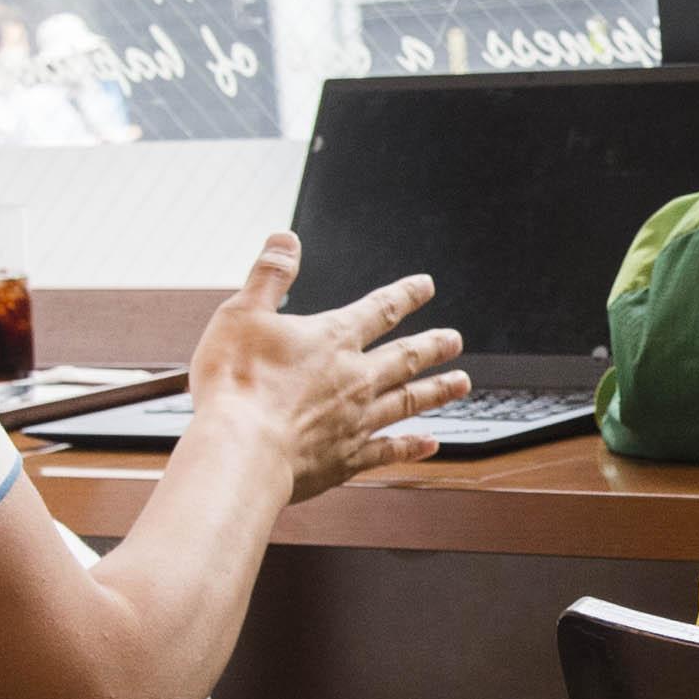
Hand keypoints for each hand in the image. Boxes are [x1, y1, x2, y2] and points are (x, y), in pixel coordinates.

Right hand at [187, 233, 468, 500]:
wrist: (241, 450)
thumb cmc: (236, 385)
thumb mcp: (243, 314)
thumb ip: (269, 275)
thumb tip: (286, 240)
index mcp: (332, 339)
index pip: (378, 309)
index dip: (405, 295)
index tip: (426, 286)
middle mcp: (355, 378)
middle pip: (405, 356)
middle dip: (432, 345)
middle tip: (455, 341)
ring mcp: (357, 420)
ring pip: (409, 400)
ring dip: (437, 390)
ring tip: (461, 383)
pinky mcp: (348, 458)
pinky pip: (391, 450)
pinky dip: (413, 446)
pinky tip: (431, 444)